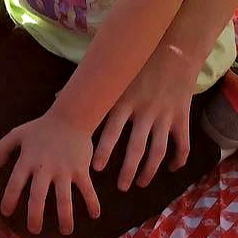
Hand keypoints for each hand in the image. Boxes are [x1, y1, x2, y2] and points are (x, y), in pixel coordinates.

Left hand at [0, 113, 101, 236]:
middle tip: (34, 231)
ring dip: (65, 218)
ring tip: (65, 231)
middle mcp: (45, 168)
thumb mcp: (18, 133)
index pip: (15, 184)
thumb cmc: (42, 127)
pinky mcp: (81, 170)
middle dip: (35, 217)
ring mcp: (64, 170)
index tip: (6, 213)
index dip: (9, 199)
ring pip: (64, 200)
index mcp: (28, 161)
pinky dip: (92, 203)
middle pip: (38, 198)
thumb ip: (3, 147)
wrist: (71, 117)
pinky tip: (95, 215)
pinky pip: (87, 190)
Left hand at [91, 42, 199, 189]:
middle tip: (120, 187)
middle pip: (135, 148)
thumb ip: (87, 90)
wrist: (174, 50)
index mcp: (124, 102)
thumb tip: (56, 97)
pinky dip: (178, 159)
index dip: (103, 151)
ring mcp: (164, 116)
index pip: (111, 132)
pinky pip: (182, 143)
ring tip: (140, 183)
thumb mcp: (113, 75)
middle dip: (127, 170)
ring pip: (158, 151)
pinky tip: (171, 169)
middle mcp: (144, 112)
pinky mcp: (181, 117)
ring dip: (149, 170)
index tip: (95, 168)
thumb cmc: (138, 63)